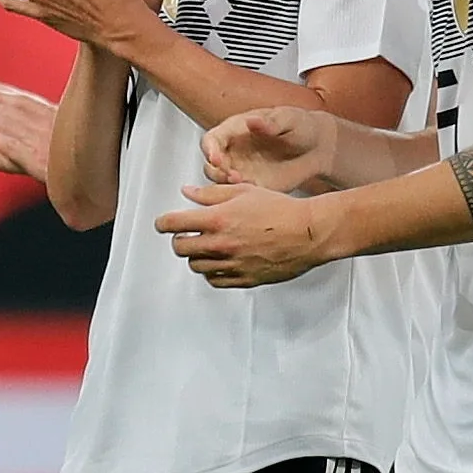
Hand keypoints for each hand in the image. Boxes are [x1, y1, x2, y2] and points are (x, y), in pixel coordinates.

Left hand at [163, 179, 333, 287]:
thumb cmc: (281, 210)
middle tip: (187, 234)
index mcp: (217, 219)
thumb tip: (187, 193)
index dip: (163, 223)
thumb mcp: (243, 191)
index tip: (163, 224)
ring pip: (195, 265)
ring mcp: (231, 264)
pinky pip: (214, 280)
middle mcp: (220, 244)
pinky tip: (220, 262)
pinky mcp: (243, 279)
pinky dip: (212, 272)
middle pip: (180, 247)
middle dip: (180, 239)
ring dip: (197, 255)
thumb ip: (210, 194)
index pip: (172, 224)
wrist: (309, 233)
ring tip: (208, 246)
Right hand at [199, 105, 339, 192]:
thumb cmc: (301, 127)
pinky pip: (239, 193)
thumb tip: (251, 120)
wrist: (319, 148)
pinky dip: (242, 195)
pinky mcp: (253, 184)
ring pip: (220, 181)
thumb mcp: (288, 119)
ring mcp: (241, 169)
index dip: (209, 150)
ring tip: (244, 182)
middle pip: (210, 164)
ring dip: (226, 185)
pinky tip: (255, 190)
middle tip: (232, 176)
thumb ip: (269, 121)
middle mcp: (234, 151)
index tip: (216, 158)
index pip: (211, 140)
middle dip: (217, 171)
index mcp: (235, 130)